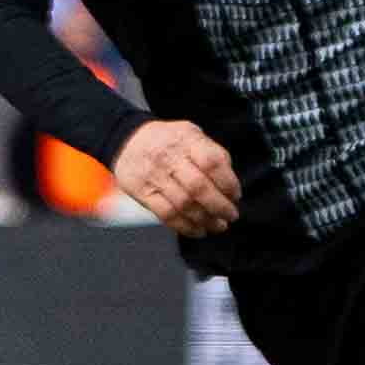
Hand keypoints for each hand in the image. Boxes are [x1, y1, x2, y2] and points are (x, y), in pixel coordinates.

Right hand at [114, 119, 242, 236]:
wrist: (128, 140)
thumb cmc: (169, 141)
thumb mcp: (192, 134)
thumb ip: (212, 154)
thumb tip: (230, 185)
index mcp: (186, 140)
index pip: (212, 162)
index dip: (228, 182)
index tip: (236, 195)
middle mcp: (169, 157)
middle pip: (198, 187)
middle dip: (220, 206)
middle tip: (231, 215)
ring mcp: (154, 176)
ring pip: (184, 205)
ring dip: (205, 220)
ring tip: (218, 225)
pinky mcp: (143, 193)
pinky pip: (167, 215)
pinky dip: (186, 227)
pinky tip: (199, 230)